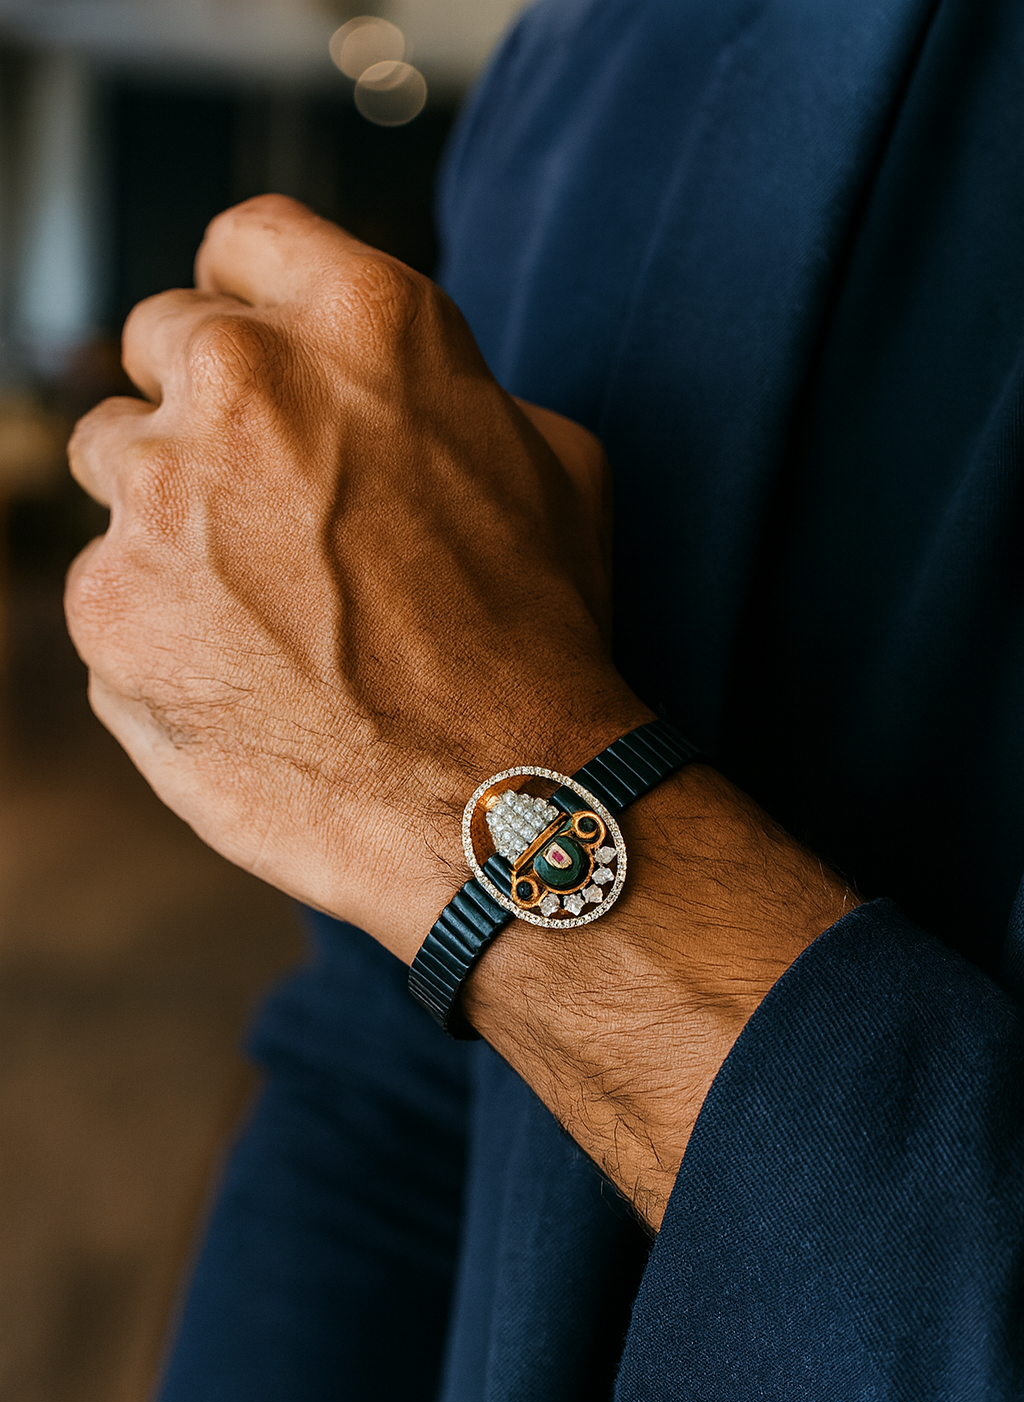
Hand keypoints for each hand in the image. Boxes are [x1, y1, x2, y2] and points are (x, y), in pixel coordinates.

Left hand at [65, 196, 646, 960]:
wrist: (502, 799)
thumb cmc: (539, 636)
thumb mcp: (550, 462)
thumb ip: (436, 386)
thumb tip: (375, 389)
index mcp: (363, 322)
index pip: (244, 242)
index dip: (247, 299)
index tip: (254, 355)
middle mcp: (246, 384)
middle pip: (164, 346)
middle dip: (205, 409)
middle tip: (271, 507)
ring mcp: (160, 495)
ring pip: (115, 462)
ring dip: (169, 515)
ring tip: (266, 607)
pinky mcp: (108, 607)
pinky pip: (108, 588)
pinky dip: (156, 626)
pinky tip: (244, 679)